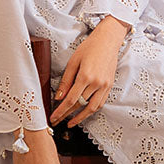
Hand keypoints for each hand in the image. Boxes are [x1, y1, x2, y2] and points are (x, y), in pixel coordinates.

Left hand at [50, 15, 129, 129]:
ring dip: (81, 117)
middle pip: (80, 105)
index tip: (54, 117)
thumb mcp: (73, 62)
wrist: (108, 41)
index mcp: (85, 76)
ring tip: (71, 122)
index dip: (61, 111)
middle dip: (67, 115)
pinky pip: (100, 103)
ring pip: (92, 108)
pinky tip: (85, 112)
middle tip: (58, 121)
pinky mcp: (109, 86)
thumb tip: (59, 97)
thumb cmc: (89, 48)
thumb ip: (66, 81)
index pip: (70, 100)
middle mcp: (96, 83)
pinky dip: (92, 110)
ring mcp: (104, 86)